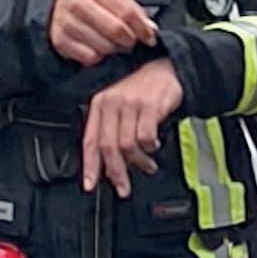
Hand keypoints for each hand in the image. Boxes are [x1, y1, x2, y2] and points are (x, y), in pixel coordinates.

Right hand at [48, 0, 157, 65]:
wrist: (59, 9)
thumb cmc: (95, 5)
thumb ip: (134, 12)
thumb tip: (151, 31)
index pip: (126, 12)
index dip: (142, 29)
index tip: (149, 39)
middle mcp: (78, 2)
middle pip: (115, 29)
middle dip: (128, 41)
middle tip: (130, 44)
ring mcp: (66, 22)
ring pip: (103, 46)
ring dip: (114, 51)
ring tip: (114, 46)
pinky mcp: (60, 40)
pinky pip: (89, 57)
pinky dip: (98, 58)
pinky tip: (98, 51)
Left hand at [81, 56, 183, 196]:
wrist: (167, 70)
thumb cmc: (142, 91)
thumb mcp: (118, 106)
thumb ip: (110, 131)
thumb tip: (107, 165)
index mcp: (100, 104)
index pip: (90, 140)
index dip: (89, 166)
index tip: (90, 185)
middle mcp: (112, 103)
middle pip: (108, 147)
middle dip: (116, 172)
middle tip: (123, 187)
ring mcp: (130, 103)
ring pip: (127, 145)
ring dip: (138, 161)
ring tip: (146, 165)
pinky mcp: (149, 105)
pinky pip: (145, 137)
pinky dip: (150, 147)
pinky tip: (153, 146)